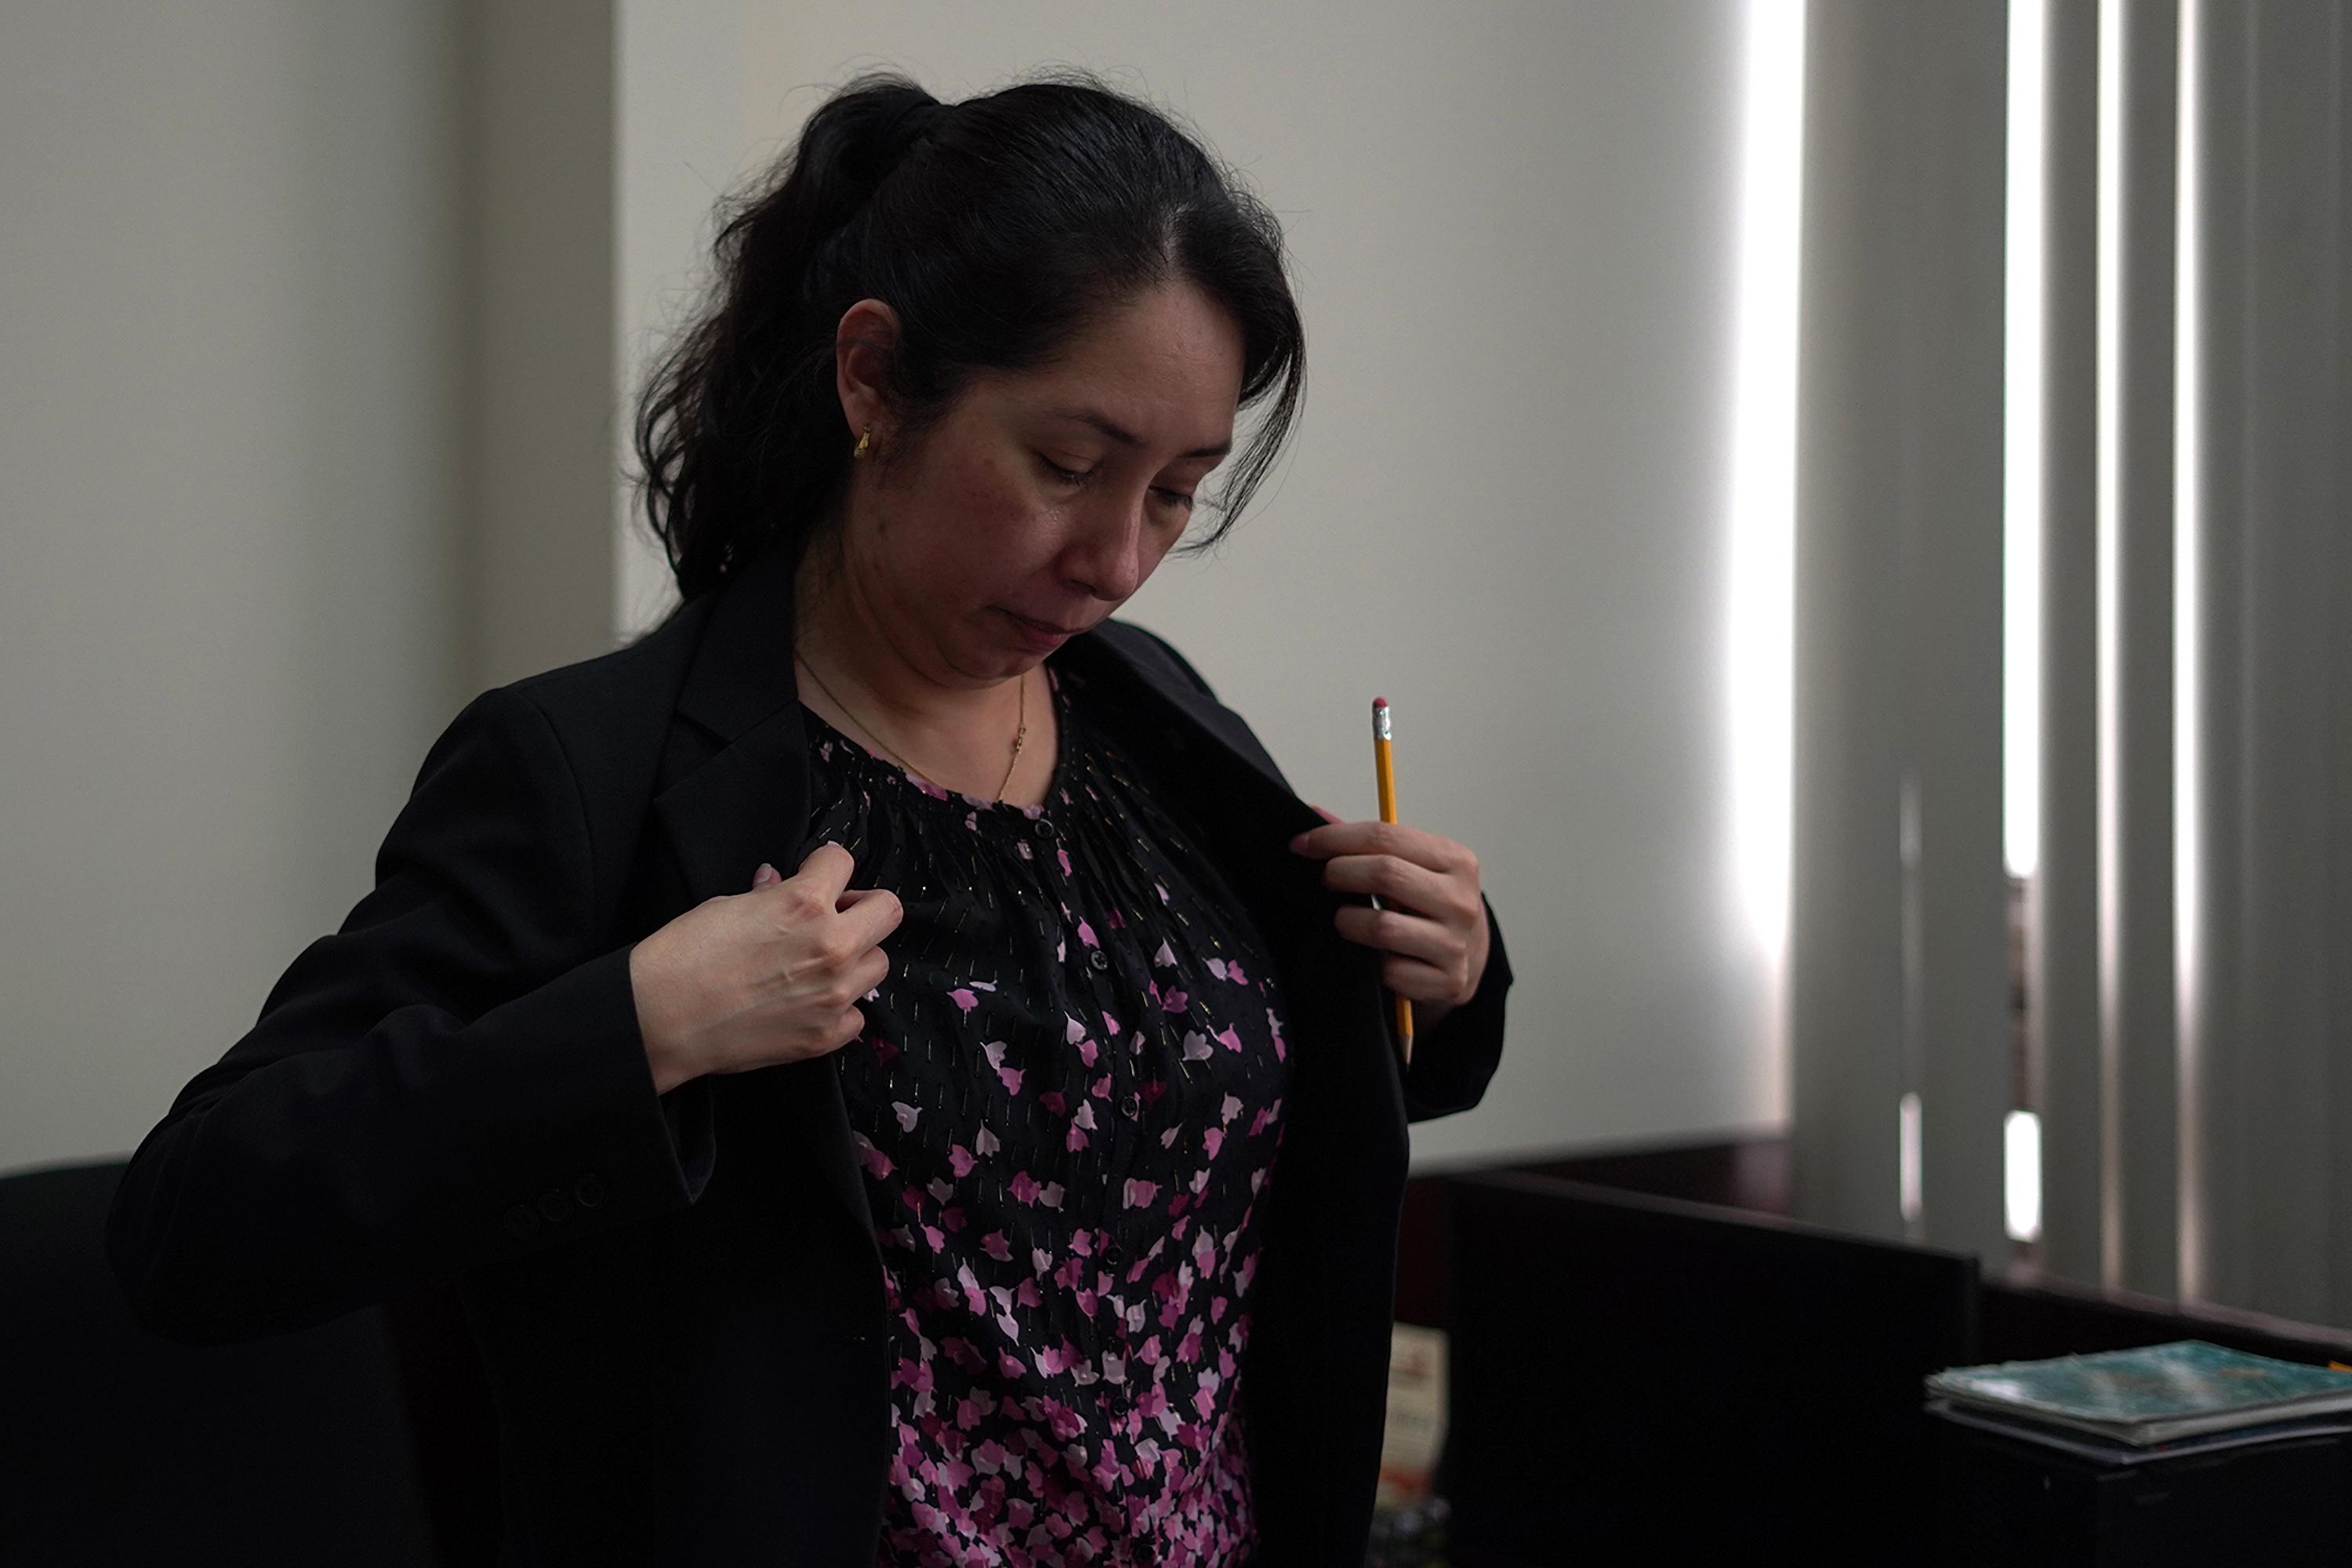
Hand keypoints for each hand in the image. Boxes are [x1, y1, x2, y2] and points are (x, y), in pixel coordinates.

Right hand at [627, 842, 902, 1094]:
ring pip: (879, 964)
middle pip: (888, 911)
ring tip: (819, 965)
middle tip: (836, 916)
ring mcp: (835, 995)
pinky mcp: (827, 1036)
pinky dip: (839, 1009)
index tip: (816, 876)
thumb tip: (777, 881)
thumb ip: (766, 894)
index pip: (844, 861)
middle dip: (863, 908)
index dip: (825, 866)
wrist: (661, 1019)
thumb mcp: (724, 906)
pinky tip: (808, 1005)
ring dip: (856, 959)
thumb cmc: (683, 957)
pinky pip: (857, 1015)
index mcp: (804, 902)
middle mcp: (832, 945)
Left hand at [1289, 804, 1488, 1020]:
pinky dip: (1370, 962)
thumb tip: (1314, 814)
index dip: (1335, 838)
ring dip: (1348, 921)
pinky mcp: (1447, 982)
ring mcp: (1456, 944)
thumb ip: (1367, 840)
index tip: (1303, 845)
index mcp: (1456, 860)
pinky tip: (1370, 953)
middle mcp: (1462, 901)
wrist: (1469, 951)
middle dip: (1339, 873)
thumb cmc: (1428, 900)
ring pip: (1382, 927)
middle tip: (1324, 880)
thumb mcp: (1411, 864)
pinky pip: (1389, 970)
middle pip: (1384, 874)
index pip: (1385, 836)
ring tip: (1343, 918)